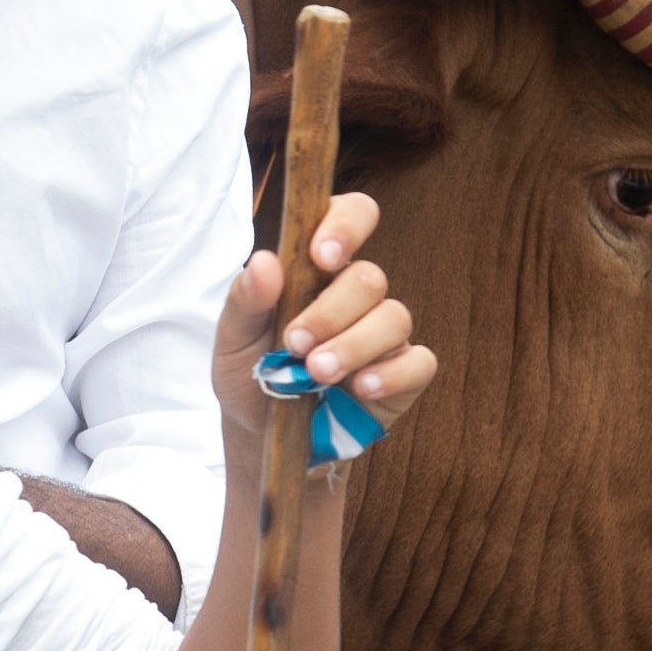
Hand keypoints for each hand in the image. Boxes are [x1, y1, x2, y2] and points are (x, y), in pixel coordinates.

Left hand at [212, 190, 430, 441]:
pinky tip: (361, 388)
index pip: (352, 216)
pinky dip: (392, 374)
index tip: (322, 256)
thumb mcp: (232, 339)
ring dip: (354, 345)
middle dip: (331, 312)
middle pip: (369, 278)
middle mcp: (356, 295)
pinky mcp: (403, 373)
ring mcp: (384, 333)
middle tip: (295, 344)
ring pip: (395, 317)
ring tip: (317, 374)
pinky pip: (419, 362)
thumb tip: (263, 261)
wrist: (263, 434)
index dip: (346, 225)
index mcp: (317, 268)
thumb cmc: (252, 373)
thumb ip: (245, 301)